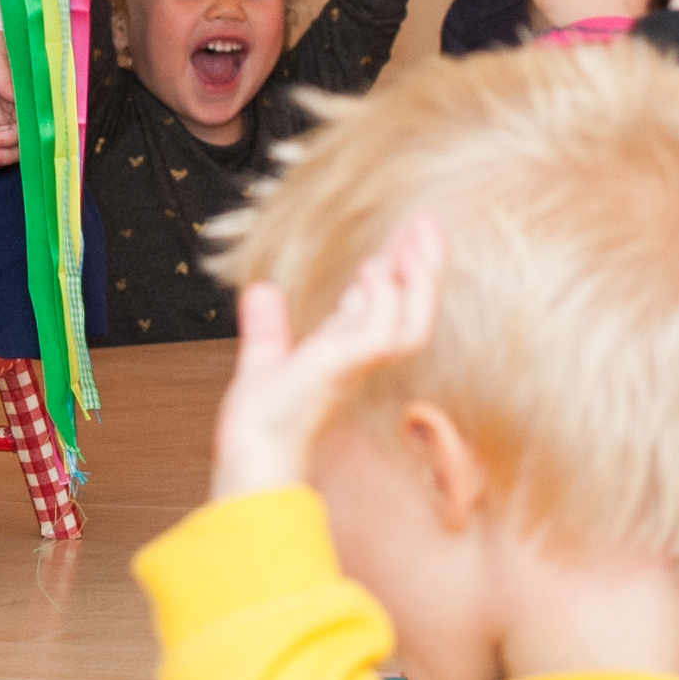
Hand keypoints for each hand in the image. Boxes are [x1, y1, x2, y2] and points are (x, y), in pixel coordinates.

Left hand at [211, 216, 441, 501]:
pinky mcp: (342, 370)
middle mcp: (361, 359)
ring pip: (412, 322)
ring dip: (418, 279)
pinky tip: (372, 271)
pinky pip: (381, 334)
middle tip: (426, 219)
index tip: (404, 233)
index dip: (399, 270)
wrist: (251, 460)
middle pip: (413, 309)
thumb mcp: (265, 361)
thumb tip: (261, 289)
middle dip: (424, 264)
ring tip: (413, 235)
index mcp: (347, 354)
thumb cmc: (261, 426)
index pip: (387, 305)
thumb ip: (268, 327)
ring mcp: (356, 365)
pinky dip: (382, 300)